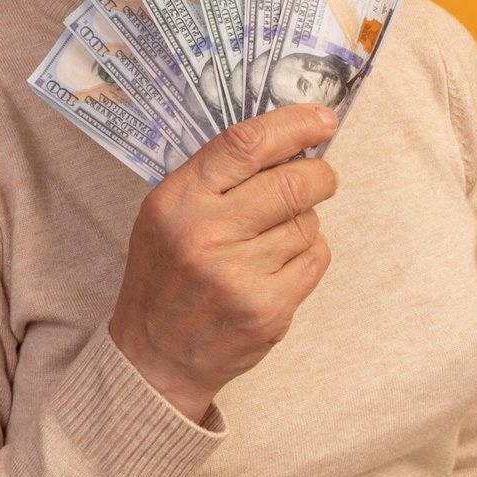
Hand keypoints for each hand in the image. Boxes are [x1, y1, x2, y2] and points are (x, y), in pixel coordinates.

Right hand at [108, 104, 340, 422]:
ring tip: (273, 237)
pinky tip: (280, 265)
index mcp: (179, 200)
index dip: (293, 125)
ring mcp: (239, 276)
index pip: (245, 144)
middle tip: (321, 176)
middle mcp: (206, 235)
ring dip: (303, 221)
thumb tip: (287, 143)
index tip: (322, 120)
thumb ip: (216, 177)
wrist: (154, 356)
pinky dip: (308, 254)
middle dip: (319, 174)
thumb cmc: (164, 275)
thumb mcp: (166, 214)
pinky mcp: (268, 310)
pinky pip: (316, 259)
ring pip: (308, 222)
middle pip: (292, 183)